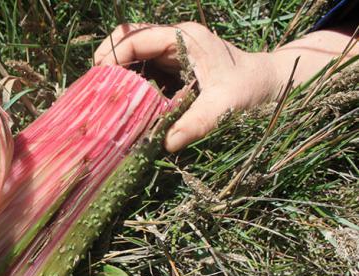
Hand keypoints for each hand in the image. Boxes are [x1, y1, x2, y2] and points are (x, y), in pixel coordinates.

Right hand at [94, 22, 281, 151]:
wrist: (273, 86)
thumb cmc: (253, 89)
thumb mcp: (226, 105)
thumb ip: (196, 122)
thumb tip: (165, 144)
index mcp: (183, 38)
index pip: (135, 37)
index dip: (112, 56)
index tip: (98, 82)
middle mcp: (173, 42)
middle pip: (127, 44)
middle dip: (107, 66)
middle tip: (94, 94)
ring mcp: (172, 55)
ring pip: (131, 60)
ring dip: (116, 79)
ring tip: (103, 103)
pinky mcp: (172, 71)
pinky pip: (142, 75)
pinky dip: (129, 89)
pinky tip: (122, 110)